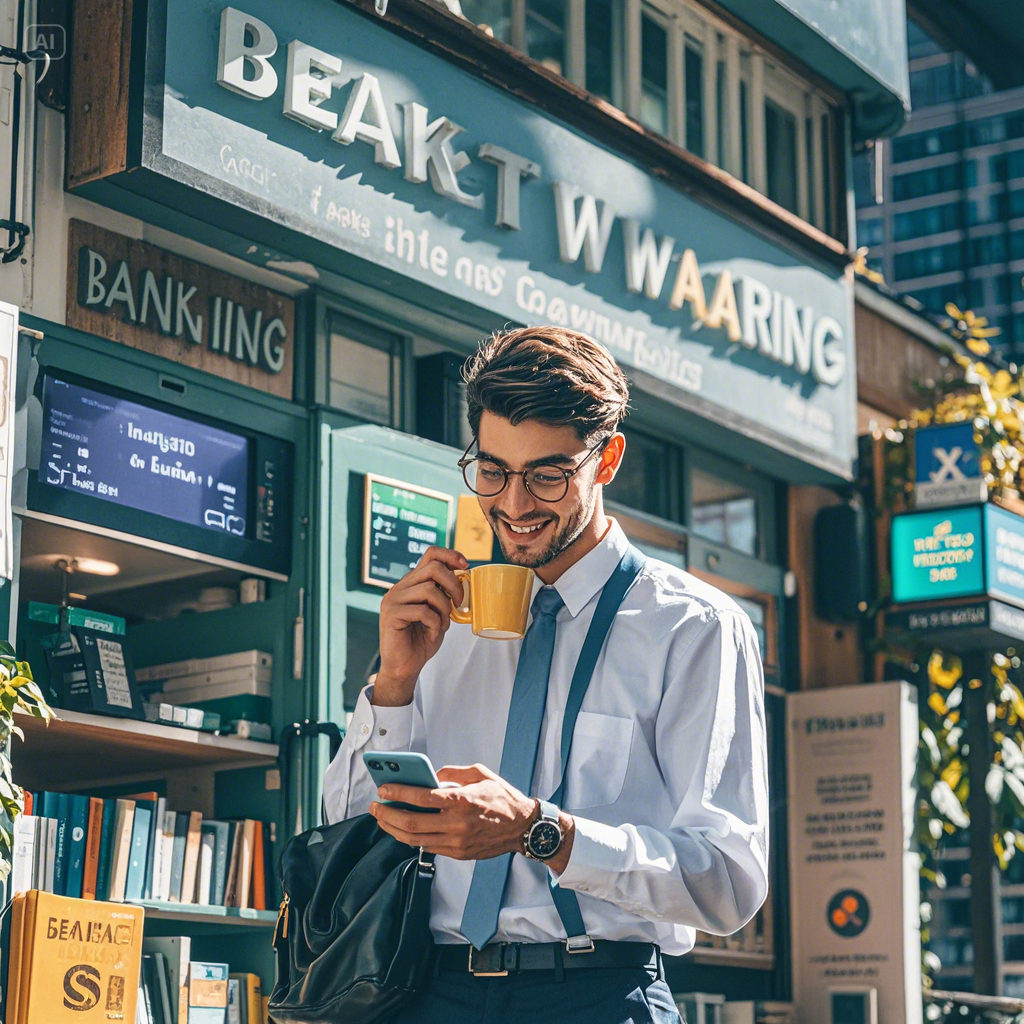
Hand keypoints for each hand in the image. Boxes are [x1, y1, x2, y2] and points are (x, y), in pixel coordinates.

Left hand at [369, 764, 535, 859]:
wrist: (523, 827)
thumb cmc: (502, 798)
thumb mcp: (480, 773)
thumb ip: (452, 773)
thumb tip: (430, 776)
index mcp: (461, 800)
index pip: (421, 797)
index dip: (398, 792)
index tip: (383, 788)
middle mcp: (457, 824)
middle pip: (412, 822)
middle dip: (388, 814)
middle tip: (375, 806)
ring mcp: (456, 842)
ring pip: (415, 839)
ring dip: (394, 829)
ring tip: (383, 819)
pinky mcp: (458, 854)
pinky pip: (428, 847)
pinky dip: (411, 838)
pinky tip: (403, 829)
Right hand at [375, 547, 467, 705]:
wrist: (404, 667)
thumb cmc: (422, 640)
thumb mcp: (438, 613)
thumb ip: (444, 596)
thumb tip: (464, 581)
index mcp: (412, 583)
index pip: (430, 554)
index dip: (450, 555)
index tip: (465, 565)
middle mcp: (400, 587)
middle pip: (433, 568)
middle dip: (453, 585)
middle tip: (459, 604)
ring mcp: (393, 599)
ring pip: (429, 589)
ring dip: (443, 609)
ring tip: (441, 625)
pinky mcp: (391, 613)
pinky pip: (422, 611)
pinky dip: (434, 624)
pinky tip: (431, 634)